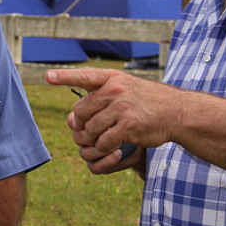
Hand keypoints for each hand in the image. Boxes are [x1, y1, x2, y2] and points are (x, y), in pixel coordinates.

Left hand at [49, 68, 176, 171]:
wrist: (177, 111)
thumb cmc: (149, 101)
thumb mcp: (127, 86)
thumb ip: (104, 94)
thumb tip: (74, 115)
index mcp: (112, 78)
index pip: (83, 76)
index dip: (64, 76)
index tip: (47, 76)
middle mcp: (115, 90)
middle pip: (80, 111)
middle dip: (80, 125)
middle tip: (87, 132)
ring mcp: (122, 107)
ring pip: (90, 129)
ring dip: (91, 140)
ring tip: (101, 142)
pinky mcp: (128, 126)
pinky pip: (104, 142)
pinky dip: (105, 149)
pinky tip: (115, 149)